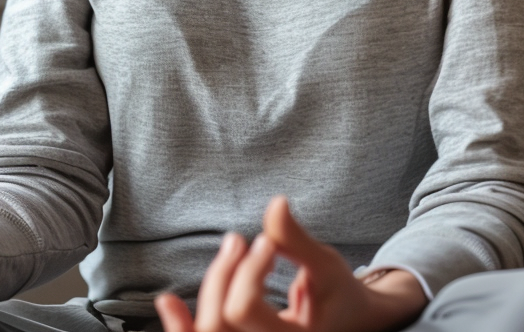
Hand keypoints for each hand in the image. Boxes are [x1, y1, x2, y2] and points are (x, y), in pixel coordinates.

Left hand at [155, 197, 426, 331]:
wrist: (355, 322)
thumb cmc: (340, 293)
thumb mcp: (325, 263)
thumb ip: (296, 239)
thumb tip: (275, 203)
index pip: (242, 309)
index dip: (248, 269)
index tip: (267, 243)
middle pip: (218, 321)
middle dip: (221, 274)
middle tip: (237, 240)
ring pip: (208, 331)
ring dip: (205, 291)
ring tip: (221, 255)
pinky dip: (184, 325)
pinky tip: (168, 303)